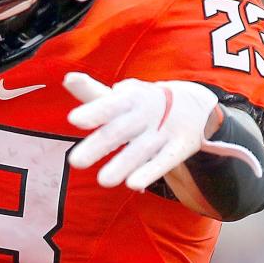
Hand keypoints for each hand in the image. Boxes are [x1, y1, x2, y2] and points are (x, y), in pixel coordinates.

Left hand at [64, 72, 261, 190]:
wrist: (195, 105)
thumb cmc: (144, 103)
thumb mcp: (121, 95)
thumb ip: (92, 92)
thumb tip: (68, 78)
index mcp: (129, 98)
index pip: (109, 105)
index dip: (93, 112)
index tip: (73, 120)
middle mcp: (145, 113)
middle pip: (119, 130)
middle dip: (98, 145)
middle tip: (75, 162)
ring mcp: (163, 130)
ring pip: (141, 149)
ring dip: (122, 164)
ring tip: (103, 181)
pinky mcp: (179, 147)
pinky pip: (164, 161)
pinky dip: (150, 171)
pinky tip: (134, 184)